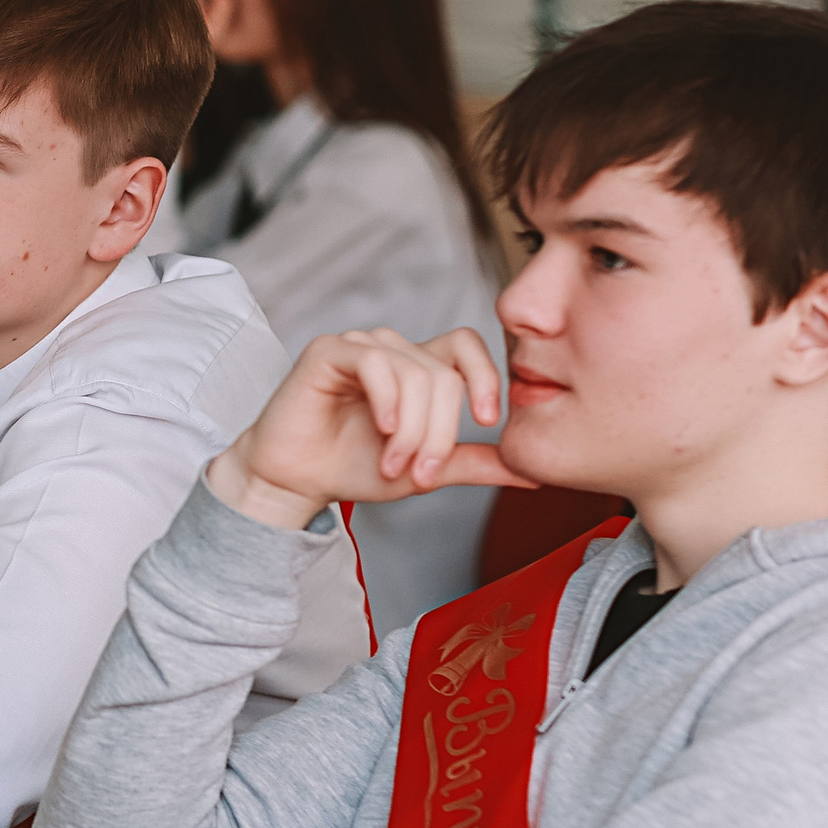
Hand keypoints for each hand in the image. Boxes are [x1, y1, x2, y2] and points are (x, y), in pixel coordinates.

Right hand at [208, 326, 535, 530]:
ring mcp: (360, 346)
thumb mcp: (426, 471)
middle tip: (420, 472)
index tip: (488, 421)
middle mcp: (392, 349)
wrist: (295, 481)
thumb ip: (473, 463)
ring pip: (414, 373)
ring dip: (411, 429)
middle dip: (439, 432)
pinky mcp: (329, 351)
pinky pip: (375, 364)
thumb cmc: (352, 468)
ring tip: (393, 464)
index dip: (485, 377)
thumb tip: (531, 472)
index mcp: (417, 367)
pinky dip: (387, 401)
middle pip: (444, 374)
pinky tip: (381, 429)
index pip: (466, 347)